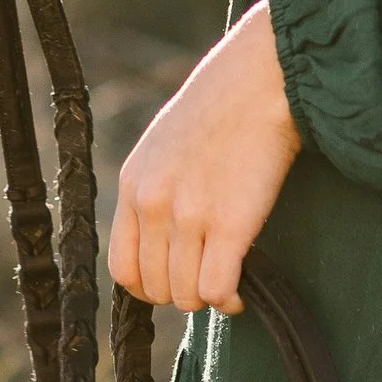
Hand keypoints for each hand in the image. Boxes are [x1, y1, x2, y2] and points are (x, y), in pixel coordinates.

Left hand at [109, 1, 298, 313]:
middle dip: (182, 292)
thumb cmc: (220, 108)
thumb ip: (154, 189)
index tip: (173, 282)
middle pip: (155, 288)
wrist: (259, 81)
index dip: (148, 288)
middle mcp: (153, 203)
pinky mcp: (230, 224)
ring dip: (208, 298)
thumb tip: (160, 238)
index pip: (123, 268)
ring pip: (186, 296)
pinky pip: (217, 289)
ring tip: (227, 283)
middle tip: (208, 279)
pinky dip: (229, 300)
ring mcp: (190, 216)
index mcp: (132, 184)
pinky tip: (241, 291)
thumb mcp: (163, 145)